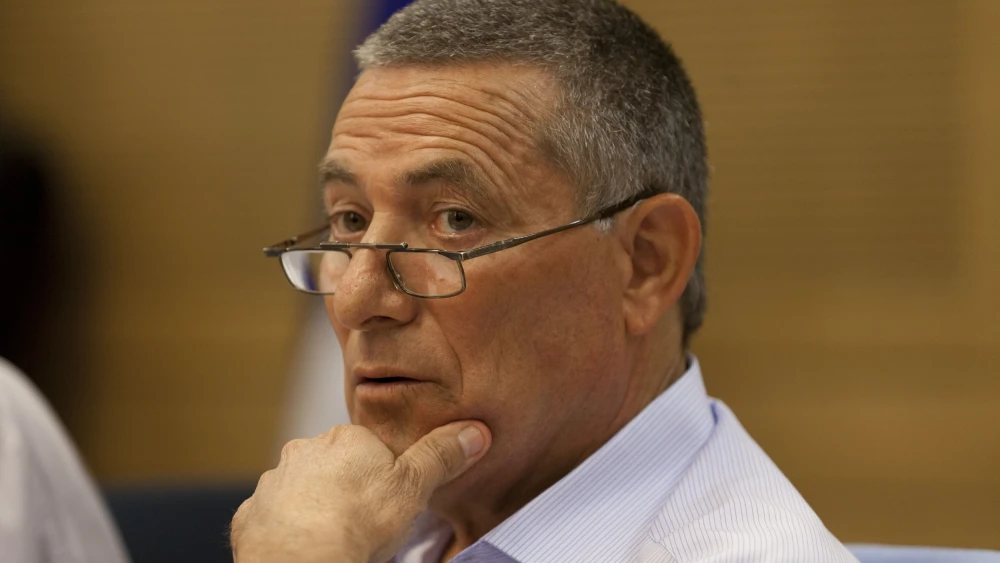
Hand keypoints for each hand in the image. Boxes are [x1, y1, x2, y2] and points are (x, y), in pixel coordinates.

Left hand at [230, 421, 490, 562]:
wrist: (303, 561)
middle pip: (332, 464)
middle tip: (364, 519)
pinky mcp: (251, 516)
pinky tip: (305, 548)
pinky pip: (273, 518)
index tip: (390, 497)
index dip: (383, 473)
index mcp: (347, 439)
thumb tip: (476, 430)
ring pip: (300, 490)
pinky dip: (286, 530)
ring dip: (314, 507)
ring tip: (334, 537)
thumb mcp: (415, 486)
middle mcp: (305, 451)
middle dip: (346, 486)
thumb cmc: (360, 521)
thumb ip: (442, 456)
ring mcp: (273, 483)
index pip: (369, 446)